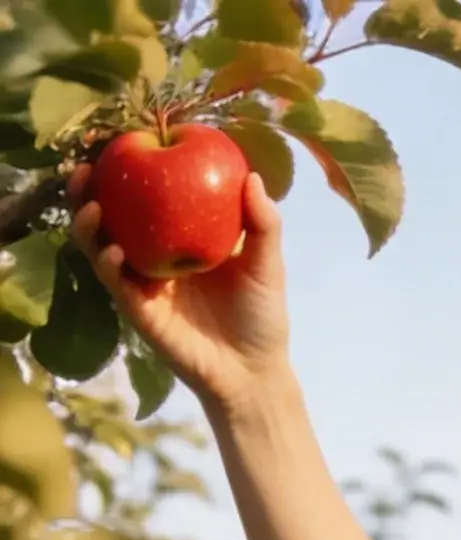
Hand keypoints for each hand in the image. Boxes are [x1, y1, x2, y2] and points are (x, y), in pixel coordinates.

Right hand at [68, 166, 290, 414]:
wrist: (253, 371)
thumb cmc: (261, 316)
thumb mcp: (267, 264)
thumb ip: (263, 223)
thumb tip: (251, 176)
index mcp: (179, 234)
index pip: (146, 193)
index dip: (129, 167)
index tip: (122, 138)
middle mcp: (153, 254)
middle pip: (111, 213)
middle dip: (90, 188)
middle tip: (86, 165)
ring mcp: (142, 282)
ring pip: (101, 244)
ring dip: (88, 222)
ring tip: (91, 204)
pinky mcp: (139, 311)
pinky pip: (115, 282)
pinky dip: (108, 262)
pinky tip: (111, 248)